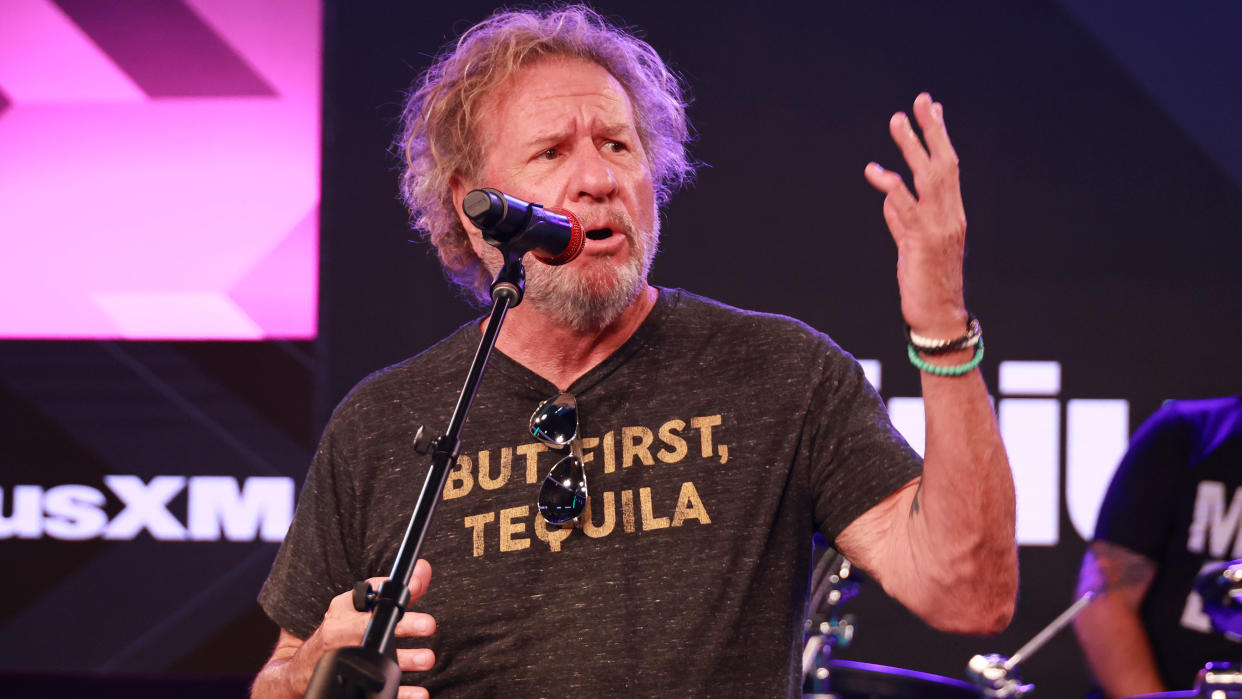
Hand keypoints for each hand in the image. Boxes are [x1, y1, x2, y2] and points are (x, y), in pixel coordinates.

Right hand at [284, 560, 435, 698]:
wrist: (305, 667)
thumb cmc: (343, 630)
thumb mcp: (361, 607)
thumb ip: (394, 591)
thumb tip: (423, 569)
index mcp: (343, 609)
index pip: (367, 597)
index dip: (389, 597)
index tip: (410, 595)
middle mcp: (340, 632)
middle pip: (371, 627)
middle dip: (401, 626)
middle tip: (428, 624)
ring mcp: (342, 659)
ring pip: (374, 659)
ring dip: (405, 660)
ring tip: (427, 659)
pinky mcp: (348, 683)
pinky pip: (374, 691)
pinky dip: (400, 693)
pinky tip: (420, 692)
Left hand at [864, 92, 967, 338]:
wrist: (938, 319)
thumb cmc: (925, 285)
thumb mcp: (912, 248)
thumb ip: (901, 222)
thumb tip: (888, 199)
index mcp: (952, 215)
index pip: (949, 168)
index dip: (940, 137)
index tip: (933, 108)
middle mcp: (951, 216)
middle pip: (944, 164)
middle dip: (932, 130)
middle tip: (920, 100)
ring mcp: (939, 228)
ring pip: (928, 178)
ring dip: (911, 147)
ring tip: (897, 120)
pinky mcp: (922, 244)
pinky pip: (907, 208)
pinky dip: (891, 187)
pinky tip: (875, 171)